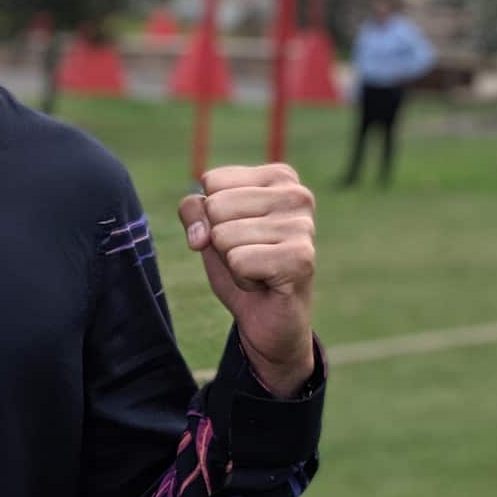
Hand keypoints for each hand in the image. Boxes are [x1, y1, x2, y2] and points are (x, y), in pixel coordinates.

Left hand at [179, 164, 315, 397]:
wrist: (268, 319)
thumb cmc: (241, 264)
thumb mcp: (209, 228)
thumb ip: (193, 211)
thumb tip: (200, 235)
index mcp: (279, 177)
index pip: (212, 181)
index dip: (211, 215)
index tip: (238, 233)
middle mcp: (297, 195)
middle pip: (216, 207)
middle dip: (220, 240)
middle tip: (248, 255)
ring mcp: (303, 226)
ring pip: (224, 236)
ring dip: (232, 261)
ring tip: (258, 269)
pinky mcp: (302, 259)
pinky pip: (239, 261)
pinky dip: (243, 279)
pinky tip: (265, 283)